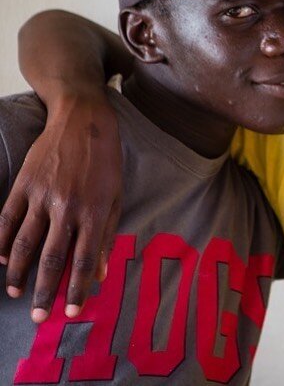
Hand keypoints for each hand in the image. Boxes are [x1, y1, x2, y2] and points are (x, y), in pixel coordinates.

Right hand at [0, 91, 121, 322]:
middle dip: (45, 291)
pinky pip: (8, 219)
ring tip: (17, 294)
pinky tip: (4, 259)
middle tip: (39, 317)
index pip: (85, 259)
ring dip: (20, 273)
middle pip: (52, 258)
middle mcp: (66, 206)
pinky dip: (4, 242)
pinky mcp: (24, 184)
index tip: (71, 312)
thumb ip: (106, 233)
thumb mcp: (116, 195)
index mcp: (93, 210)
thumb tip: (102, 273)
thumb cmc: (105, 161)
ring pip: (25, 243)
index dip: (77, 288)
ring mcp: (41, 195)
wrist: (83, 122)